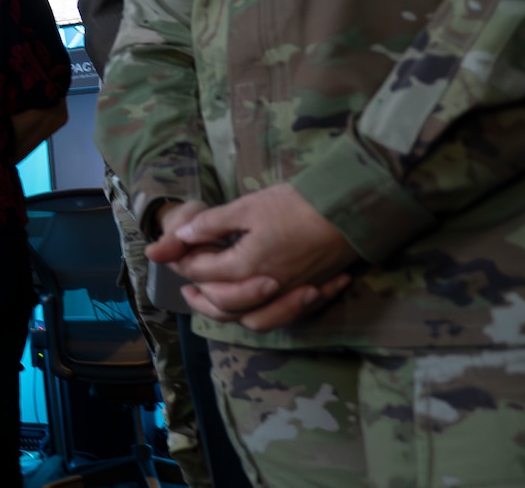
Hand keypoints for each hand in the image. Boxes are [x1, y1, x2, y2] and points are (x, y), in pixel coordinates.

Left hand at [155, 184, 358, 331]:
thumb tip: (182, 234)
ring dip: (231, 315)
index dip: (183, 262)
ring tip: (217, 303)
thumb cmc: (298, 204)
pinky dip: (267, 315)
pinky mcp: (311, 293)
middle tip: (186, 289)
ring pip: (254, 320)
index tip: (174, 254)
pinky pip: (284, 317)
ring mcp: (290, 295)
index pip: (203, 273)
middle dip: (200, 297)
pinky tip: (258, 305)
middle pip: (224, 304)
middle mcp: (267, 289)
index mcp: (246, 266)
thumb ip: (212, 224)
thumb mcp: (248, 206)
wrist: (351, 209)